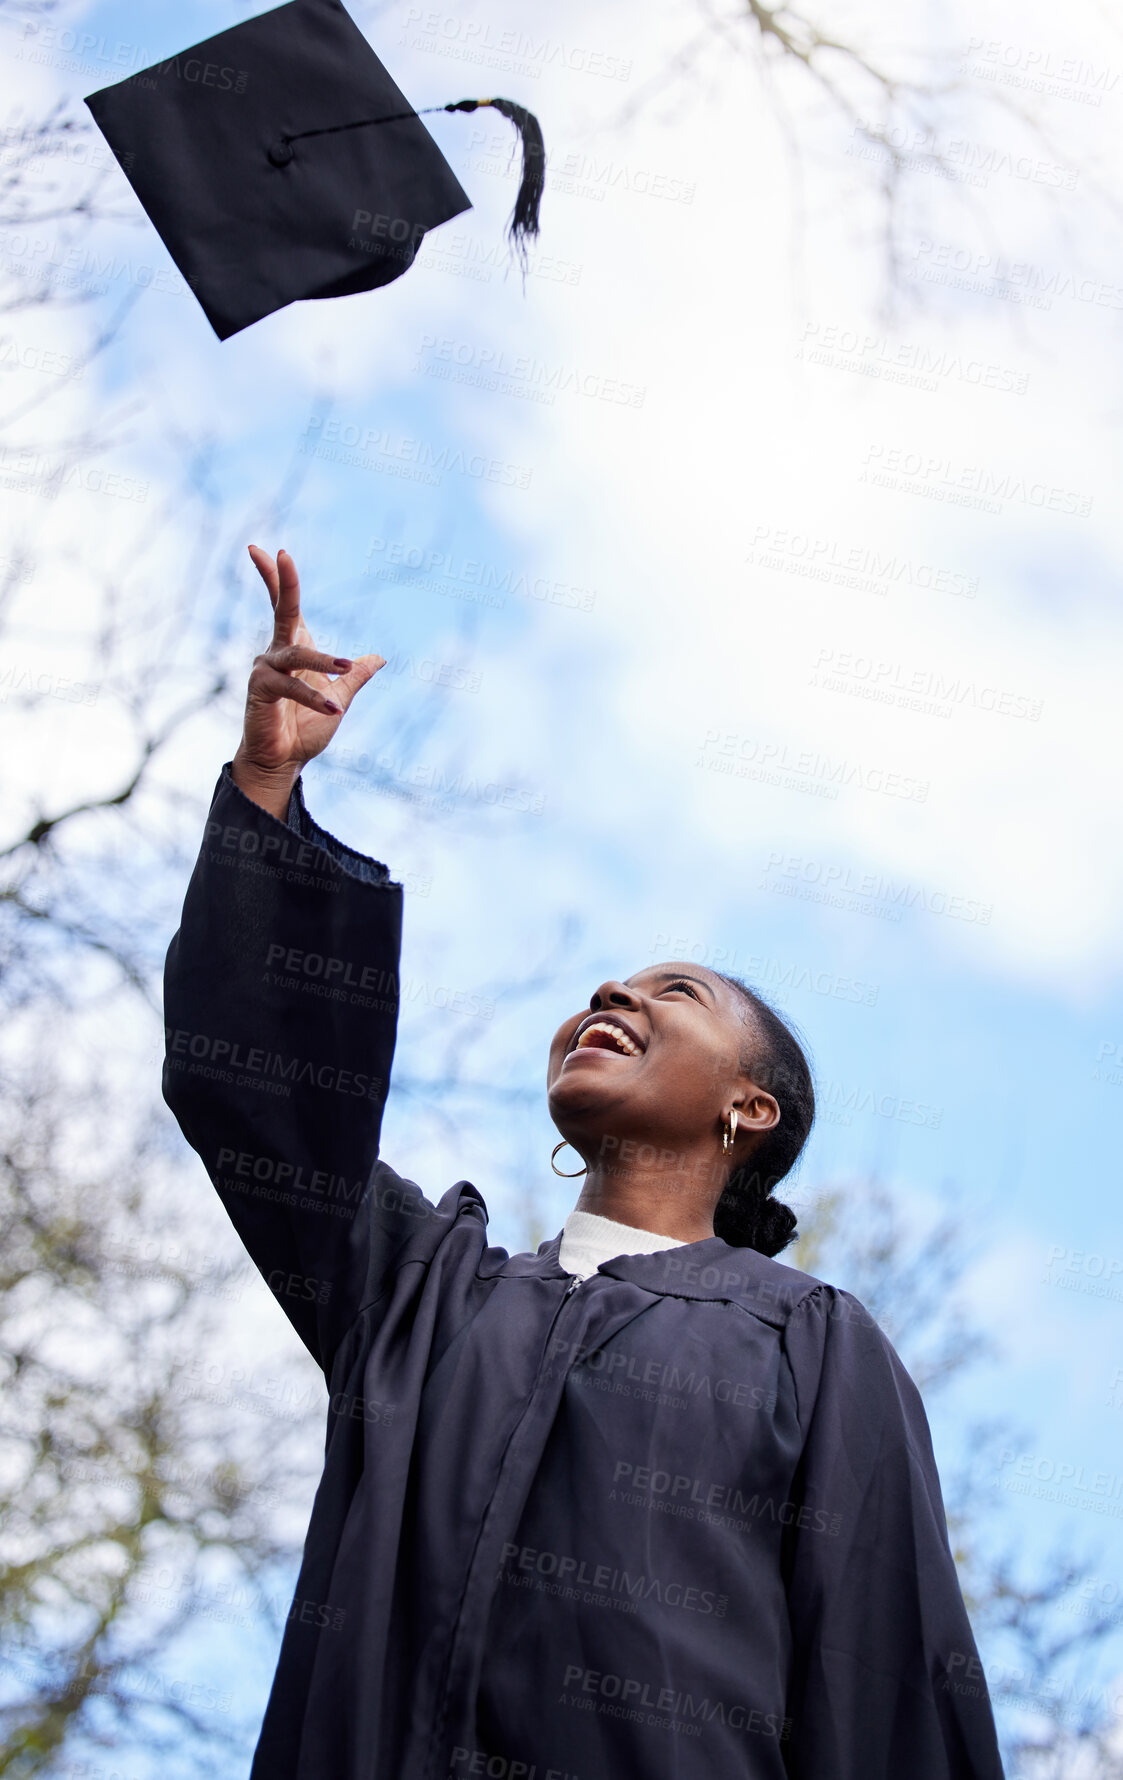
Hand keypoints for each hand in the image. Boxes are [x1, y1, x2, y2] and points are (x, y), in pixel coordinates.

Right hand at [232, 546, 384, 818]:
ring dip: (324, 662)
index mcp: (294, 649)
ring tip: (345, 669)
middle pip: (281, 610)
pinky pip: (291, 686)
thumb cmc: (305, 729)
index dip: (278, 579)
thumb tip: (379, 658)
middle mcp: (276, 653)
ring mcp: (265, 670)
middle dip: (282, 581)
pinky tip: (332, 708)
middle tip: (281, 552)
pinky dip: (314, 697)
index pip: (285, 607)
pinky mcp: (260, 690)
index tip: (274, 550)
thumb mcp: (339, 698)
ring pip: (297, 654)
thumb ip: (354, 676)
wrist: (284, 761)